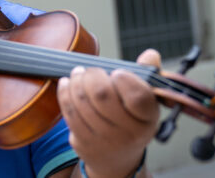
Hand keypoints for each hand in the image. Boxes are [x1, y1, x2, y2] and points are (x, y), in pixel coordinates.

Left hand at [57, 49, 160, 177]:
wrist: (117, 158)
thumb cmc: (131, 120)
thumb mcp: (145, 101)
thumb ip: (148, 74)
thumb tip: (150, 55)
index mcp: (148, 119)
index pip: (138, 96)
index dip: (124, 79)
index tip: (117, 73)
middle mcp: (128, 133)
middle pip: (101, 95)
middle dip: (92, 75)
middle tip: (91, 70)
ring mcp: (104, 140)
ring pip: (82, 102)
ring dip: (76, 81)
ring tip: (78, 73)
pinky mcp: (83, 142)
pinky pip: (69, 112)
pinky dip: (64, 92)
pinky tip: (66, 83)